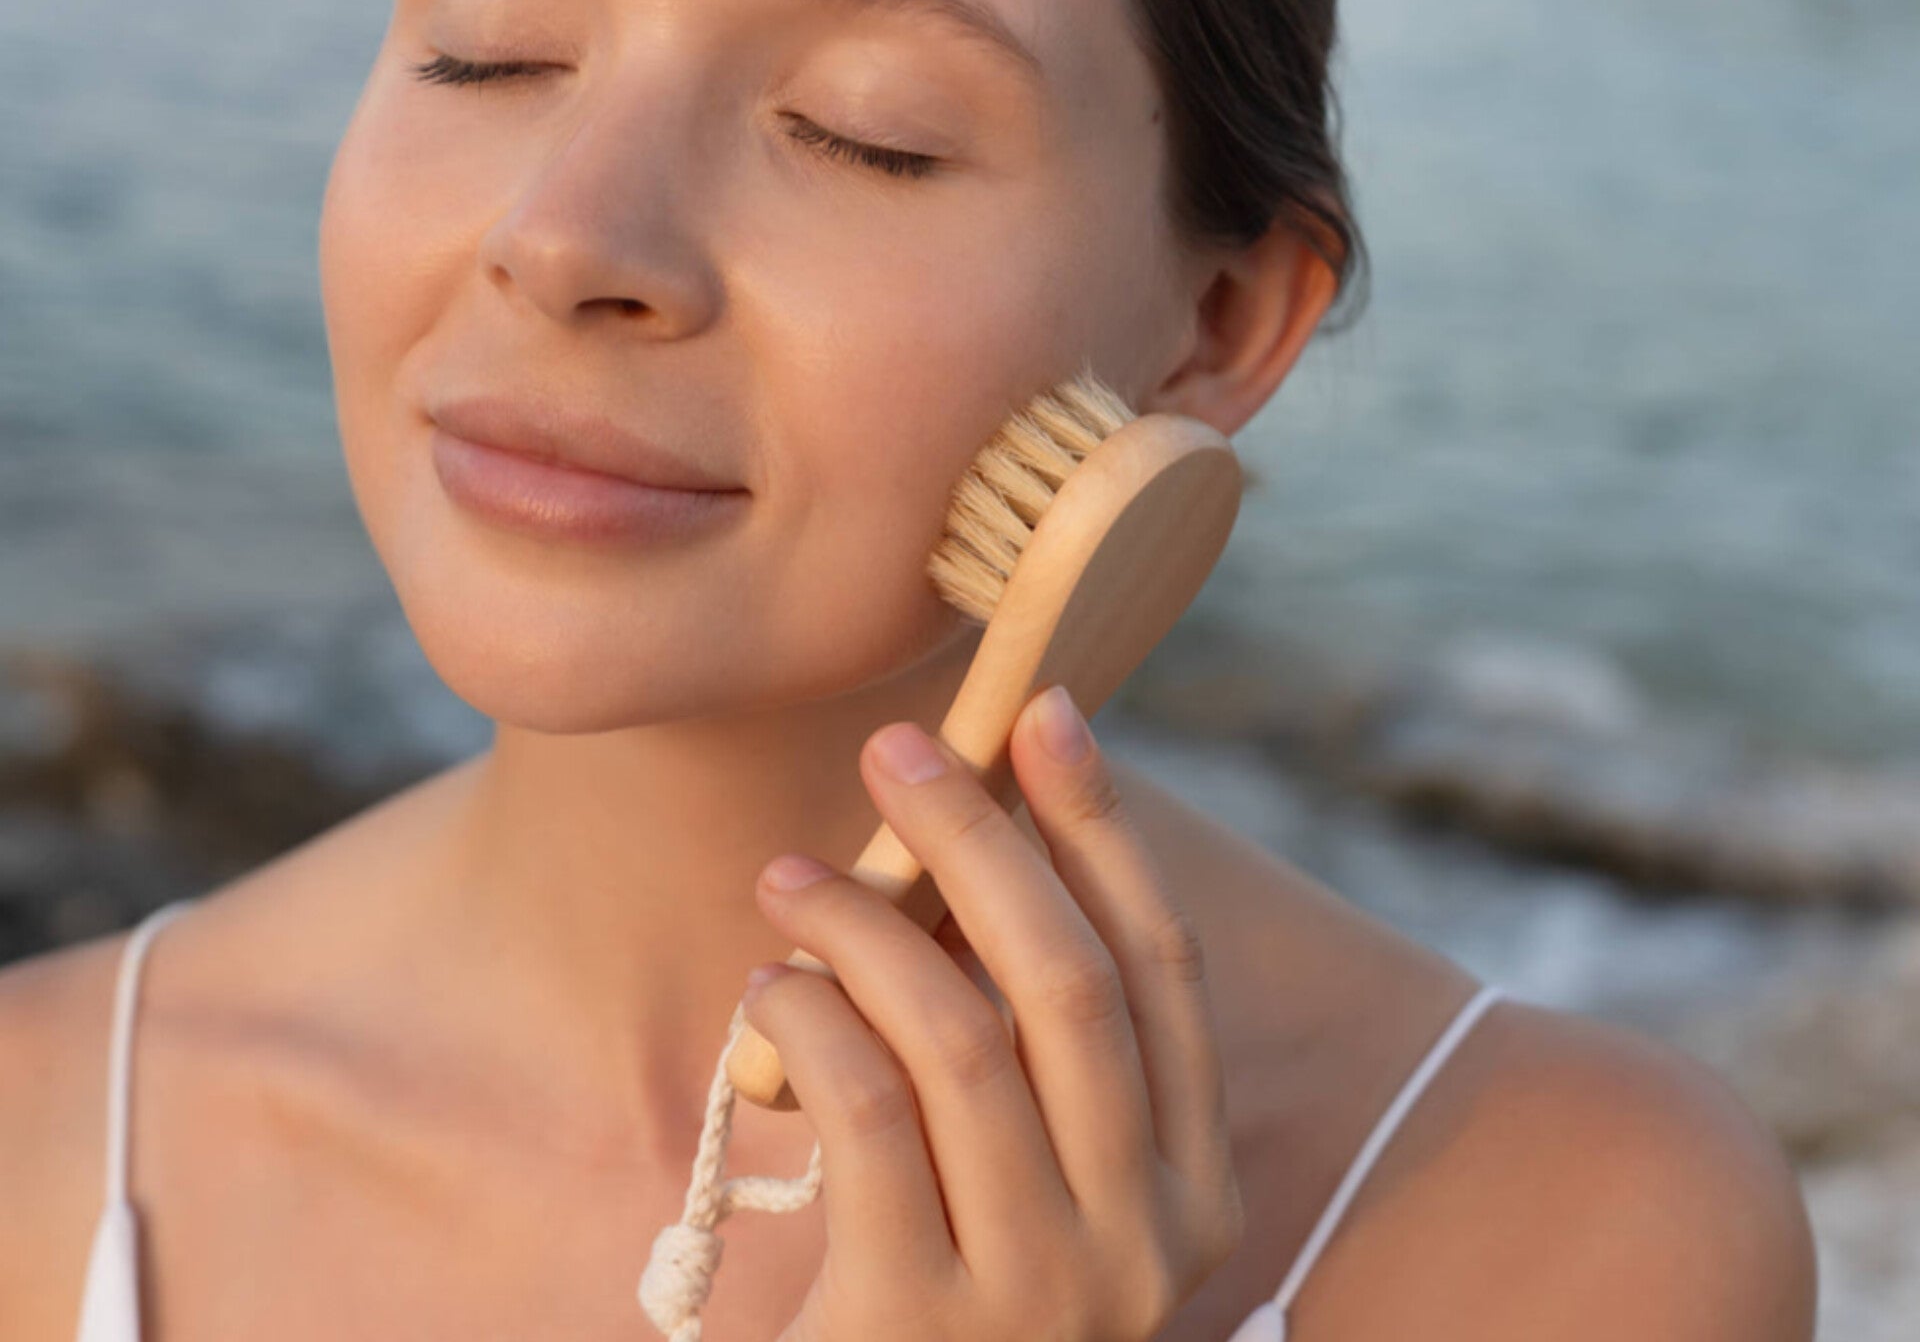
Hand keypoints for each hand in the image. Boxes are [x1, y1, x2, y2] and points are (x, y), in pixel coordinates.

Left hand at [739, 685, 1246, 1341]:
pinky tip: (769, 984)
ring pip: (962, 1035)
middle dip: (982, 839)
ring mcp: (1041, 1297)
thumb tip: (965, 845)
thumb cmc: (947, 1294)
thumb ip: (1026, 1047)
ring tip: (791, 875)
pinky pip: (867, 1114)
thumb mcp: (1028, 1180)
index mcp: (1194, 1191)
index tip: (1047, 712)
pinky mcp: (916, 1332)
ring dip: (867, 923)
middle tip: (899, 748)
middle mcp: (1145, 1245)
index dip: (1107, 829)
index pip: (1165, 968)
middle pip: (1069, 981)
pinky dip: (812, 1018)